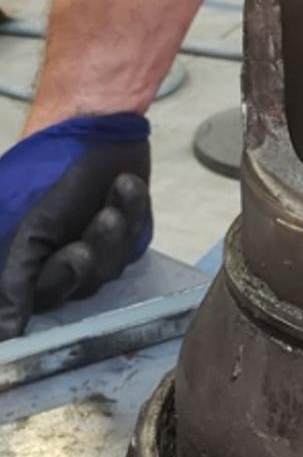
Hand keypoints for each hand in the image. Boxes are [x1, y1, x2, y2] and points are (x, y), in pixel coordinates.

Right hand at [0, 113, 151, 340]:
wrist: (96, 122)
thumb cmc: (51, 169)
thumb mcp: (28, 226)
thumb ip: (15, 280)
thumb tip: (5, 334)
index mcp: (27, 257)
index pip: (39, 298)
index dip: (57, 282)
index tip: (72, 256)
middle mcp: (59, 255)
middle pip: (80, 285)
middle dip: (89, 254)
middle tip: (89, 235)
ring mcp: (95, 245)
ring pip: (112, 265)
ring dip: (114, 228)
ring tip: (114, 191)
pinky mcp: (127, 233)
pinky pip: (136, 239)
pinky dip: (133, 210)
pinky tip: (125, 185)